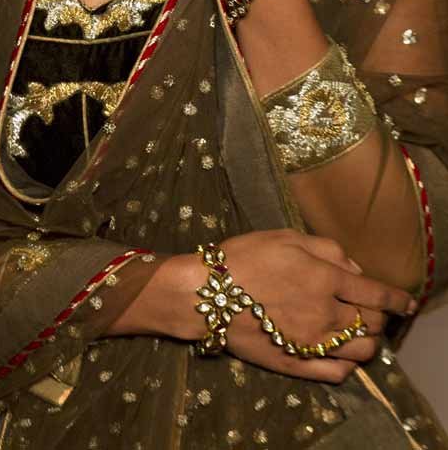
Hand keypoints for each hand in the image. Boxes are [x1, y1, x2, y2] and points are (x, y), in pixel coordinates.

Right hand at [164, 230, 414, 383]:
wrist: (204, 294)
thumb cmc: (243, 257)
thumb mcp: (286, 236)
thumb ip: (327, 248)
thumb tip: (354, 269)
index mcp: (325, 278)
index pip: (377, 293)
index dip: (398, 299)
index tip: (407, 302)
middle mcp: (325, 313)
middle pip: (372, 323)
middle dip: (380, 317)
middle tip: (372, 311)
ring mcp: (312, 342)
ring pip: (361, 352)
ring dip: (368, 342)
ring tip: (359, 334)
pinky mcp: (296, 364)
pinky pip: (336, 374)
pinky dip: (349, 367)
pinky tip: (343, 356)